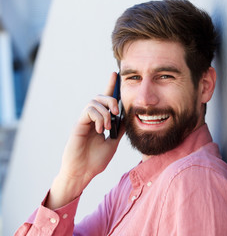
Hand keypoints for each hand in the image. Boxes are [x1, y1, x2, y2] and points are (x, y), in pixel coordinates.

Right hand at [46, 72, 123, 208]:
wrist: (83, 173)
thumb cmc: (96, 160)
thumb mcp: (113, 142)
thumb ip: (119, 129)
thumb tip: (127, 116)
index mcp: (100, 121)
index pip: (106, 100)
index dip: (110, 86)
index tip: (115, 74)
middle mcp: (91, 118)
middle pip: (100, 97)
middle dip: (111, 99)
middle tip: (117, 112)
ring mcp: (84, 121)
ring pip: (94, 102)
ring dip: (105, 112)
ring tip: (107, 127)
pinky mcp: (78, 125)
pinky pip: (88, 111)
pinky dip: (97, 117)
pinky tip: (100, 130)